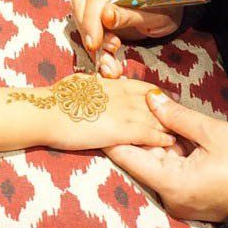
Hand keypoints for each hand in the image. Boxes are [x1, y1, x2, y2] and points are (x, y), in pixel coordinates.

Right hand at [33, 75, 176, 151]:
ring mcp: (125, 111)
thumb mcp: (77, 83)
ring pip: (157, 118)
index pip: (144, 89)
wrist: (47, 112)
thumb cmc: (55, 99)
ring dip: (170, 127)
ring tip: (180, 136)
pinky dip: (162, 139)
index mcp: (111, 84)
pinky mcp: (123, 130)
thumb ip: (91, 85)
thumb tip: (90, 84)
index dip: (156, 98)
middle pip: (155, 103)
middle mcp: (123, 95)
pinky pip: (150, 134)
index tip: (162, 107)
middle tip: (179, 124)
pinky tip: (169, 144)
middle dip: (168, 114)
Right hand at [71, 0, 180, 76]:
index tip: (94, 45)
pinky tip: (103, 48)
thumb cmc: (167, 1)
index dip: (91, 21)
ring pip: (79, 8)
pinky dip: (90, 32)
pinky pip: (83, 13)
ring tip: (106, 55)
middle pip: (81, 0)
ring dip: (88, 33)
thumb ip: (129, 15)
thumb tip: (105, 17)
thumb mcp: (156, 14)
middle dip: (87, 30)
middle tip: (100, 54)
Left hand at [104, 91, 227, 222]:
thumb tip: (150, 99)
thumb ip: (178, 116)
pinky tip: (162, 125)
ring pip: (155, 162)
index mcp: (172, 184)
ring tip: (136, 106)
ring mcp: (180, 200)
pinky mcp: (190, 197)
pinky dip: (166, 149)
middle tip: (118, 100)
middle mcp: (170, 197)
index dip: (113, 131)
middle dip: (131, 129)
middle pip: (139, 158)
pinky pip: (170, 170)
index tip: (103, 108)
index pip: (126, 155)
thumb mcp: (215, 134)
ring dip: (150, 137)